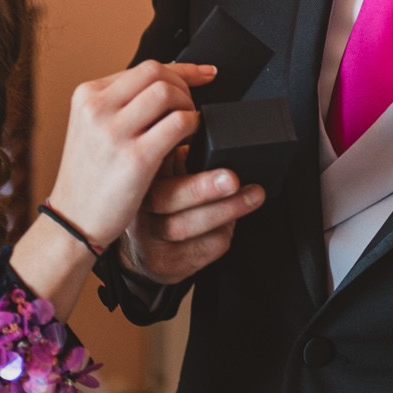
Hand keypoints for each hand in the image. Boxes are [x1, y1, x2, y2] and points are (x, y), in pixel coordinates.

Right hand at [44, 61, 208, 247]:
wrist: (71, 221)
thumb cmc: (89, 177)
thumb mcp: (92, 129)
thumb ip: (120, 104)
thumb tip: (168, 79)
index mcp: (87, 96)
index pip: (144, 67)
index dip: (182, 70)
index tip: (205, 74)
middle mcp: (97, 108)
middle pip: (157, 73)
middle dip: (185, 86)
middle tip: (191, 108)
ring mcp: (114, 132)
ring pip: (168, 93)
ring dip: (188, 105)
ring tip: (187, 126)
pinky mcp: (135, 158)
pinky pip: (178, 123)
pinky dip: (192, 126)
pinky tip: (188, 141)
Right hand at [121, 156, 265, 285]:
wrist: (145, 251)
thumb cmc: (164, 202)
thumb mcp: (165, 173)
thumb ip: (176, 154)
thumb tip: (206, 128)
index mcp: (139, 182)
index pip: (150, 165)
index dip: (176, 156)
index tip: (200, 149)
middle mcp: (138, 210)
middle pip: (167, 199)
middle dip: (203, 189)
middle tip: (233, 179)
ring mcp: (150, 240)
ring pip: (185, 226)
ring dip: (226, 210)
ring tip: (254, 195)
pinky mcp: (167, 264)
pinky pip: (203, 247)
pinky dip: (224, 233)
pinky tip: (232, 222)